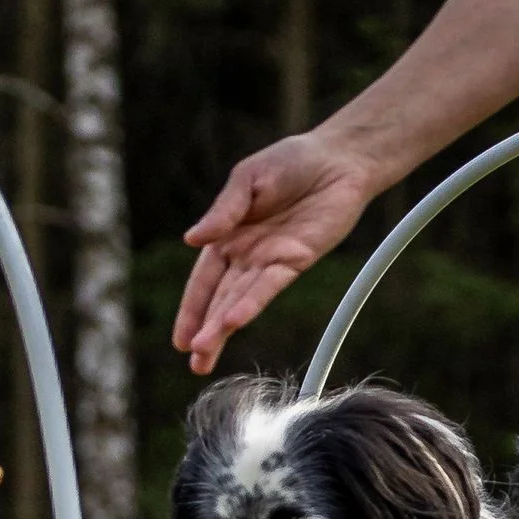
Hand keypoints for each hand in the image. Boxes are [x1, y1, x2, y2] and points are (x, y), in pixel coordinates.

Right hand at [172, 131, 378, 376]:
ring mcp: (270, 261)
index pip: (203, 281)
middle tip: (194, 359)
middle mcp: (246, 256)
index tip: (180, 341)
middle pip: (220, 299)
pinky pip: (269, 286)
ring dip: (223, 326)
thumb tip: (191, 239)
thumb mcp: (246, 179)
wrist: (338, 159)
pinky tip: (234, 322)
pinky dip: (251, 303)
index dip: (191, 310)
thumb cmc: (290, 162)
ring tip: (206, 353)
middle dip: (205, 330)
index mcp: (227, 237)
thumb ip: (223, 211)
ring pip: (241, 300)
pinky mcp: (296, 261)